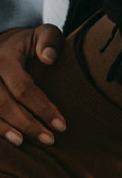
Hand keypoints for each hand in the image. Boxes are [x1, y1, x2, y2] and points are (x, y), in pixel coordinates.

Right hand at [0, 25, 64, 145]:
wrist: (3, 43)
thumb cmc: (30, 43)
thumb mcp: (43, 34)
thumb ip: (50, 41)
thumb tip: (48, 58)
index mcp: (3, 57)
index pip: (23, 88)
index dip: (42, 109)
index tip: (61, 125)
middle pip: (3, 103)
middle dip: (27, 124)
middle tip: (49, 139)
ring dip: (6, 130)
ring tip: (24, 143)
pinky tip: (10, 138)